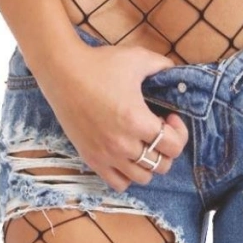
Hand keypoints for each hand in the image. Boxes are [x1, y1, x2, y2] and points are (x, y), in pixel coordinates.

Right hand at [33, 41, 189, 191]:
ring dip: (149, 163)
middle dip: (166, 149)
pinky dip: (128, 176)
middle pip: (161, 165)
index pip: (174, 146)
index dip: (179, 133)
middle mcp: (123, 144)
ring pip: (142, 178)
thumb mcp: (137, 58)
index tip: (169, 118)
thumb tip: (174, 71)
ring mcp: (107, 155)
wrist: (63, 72)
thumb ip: (162, 65)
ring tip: (142, 145)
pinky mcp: (92, 159)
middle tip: (157, 131)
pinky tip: (126, 157)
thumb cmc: (100, 64)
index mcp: (137, 121)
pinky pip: (118, 184)